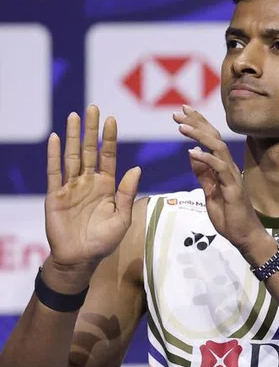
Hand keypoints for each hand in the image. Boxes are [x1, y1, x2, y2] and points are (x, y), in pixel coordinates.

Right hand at [45, 106, 140, 282]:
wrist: (81, 258)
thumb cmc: (104, 241)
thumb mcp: (122, 217)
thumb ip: (127, 193)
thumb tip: (136, 168)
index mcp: (107, 186)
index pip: (108, 156)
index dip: (109, 138)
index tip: (112, 119)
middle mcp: (88, 182)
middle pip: (89, 150)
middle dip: (91, 130)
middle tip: (93, 108)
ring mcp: (71, 187)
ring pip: (72, 156)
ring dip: (73, 136)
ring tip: (74, 116)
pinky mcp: (55, 195)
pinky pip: (54, 171)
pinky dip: (54, 155)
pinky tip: (56, 138)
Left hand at [173, 105, 269, 260]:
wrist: (245, 236)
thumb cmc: (230, 217)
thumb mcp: (209, 193)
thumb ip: (203, 175)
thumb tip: (192, 155)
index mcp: (222, 168)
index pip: (210, 141)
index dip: (198, 125)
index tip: (182, 113)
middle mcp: (229, 167)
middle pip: (214, 138)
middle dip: (197, 122)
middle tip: (180, 110)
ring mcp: (232, 176)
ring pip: (217, 148)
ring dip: (199, 135)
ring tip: (181, 126)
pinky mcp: (233, 188)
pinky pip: (220, 168)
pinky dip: (206, 158)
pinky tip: (192, 152)